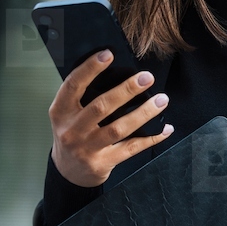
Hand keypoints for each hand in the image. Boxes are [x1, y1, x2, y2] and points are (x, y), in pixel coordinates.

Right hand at [48, 50, 173, 186]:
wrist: (68, 171)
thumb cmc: (73, 134)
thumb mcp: (67, 114)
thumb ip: (83, 96)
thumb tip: (116, 71)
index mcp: (61, 112)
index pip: (73, 86)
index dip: (90, 69)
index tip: (108, 54)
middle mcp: (72, 130)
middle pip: (101, 107)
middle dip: (126, 90)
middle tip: (146, 77)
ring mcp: (87, 148)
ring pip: (118, 128)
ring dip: (143, 113)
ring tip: (162, 99)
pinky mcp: (103, 163)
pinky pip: (131, 148)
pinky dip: (151, 138)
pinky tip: (166, 129)